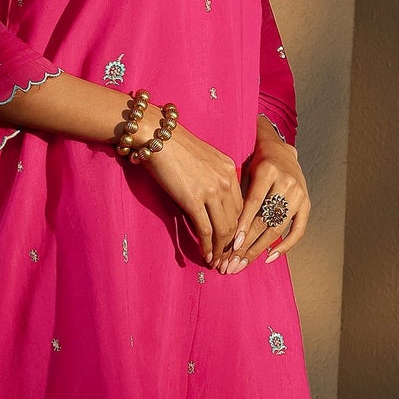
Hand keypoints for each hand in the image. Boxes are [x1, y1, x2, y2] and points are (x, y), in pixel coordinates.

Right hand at [133, 106, 243, 266]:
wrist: (157, 135)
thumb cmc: (174, 145)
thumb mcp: (203, 159)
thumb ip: (212, 177)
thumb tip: (210, 200)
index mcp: (230, 170)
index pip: (241, 206)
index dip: (238, 228)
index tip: (233, 242)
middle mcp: (226, 180)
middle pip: (236, 220)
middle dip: (233, 244)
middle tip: (228, 259)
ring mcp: (211, 190)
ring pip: (224, 229)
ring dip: (221, 249)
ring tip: (217, 262)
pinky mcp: (194, 199)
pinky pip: (206, 229)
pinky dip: (207, 246)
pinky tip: (206, 256)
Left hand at [219, 127, 309, 271]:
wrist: (281, 152)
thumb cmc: (256, 165)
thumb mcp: (244, 172)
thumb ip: (238, 196)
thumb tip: (223, 230)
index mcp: (268, 172)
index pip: (253, 203)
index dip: (243, 225)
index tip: (231, 245)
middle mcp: (286, 183)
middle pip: (265, 220)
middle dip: (247, 244)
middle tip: (232, 261)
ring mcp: (299, 195)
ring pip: (278, 228)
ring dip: (259, 249)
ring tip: (243, 263)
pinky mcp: (306, 204)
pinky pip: (298, 231)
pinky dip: (284, 246)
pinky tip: (269, 258)